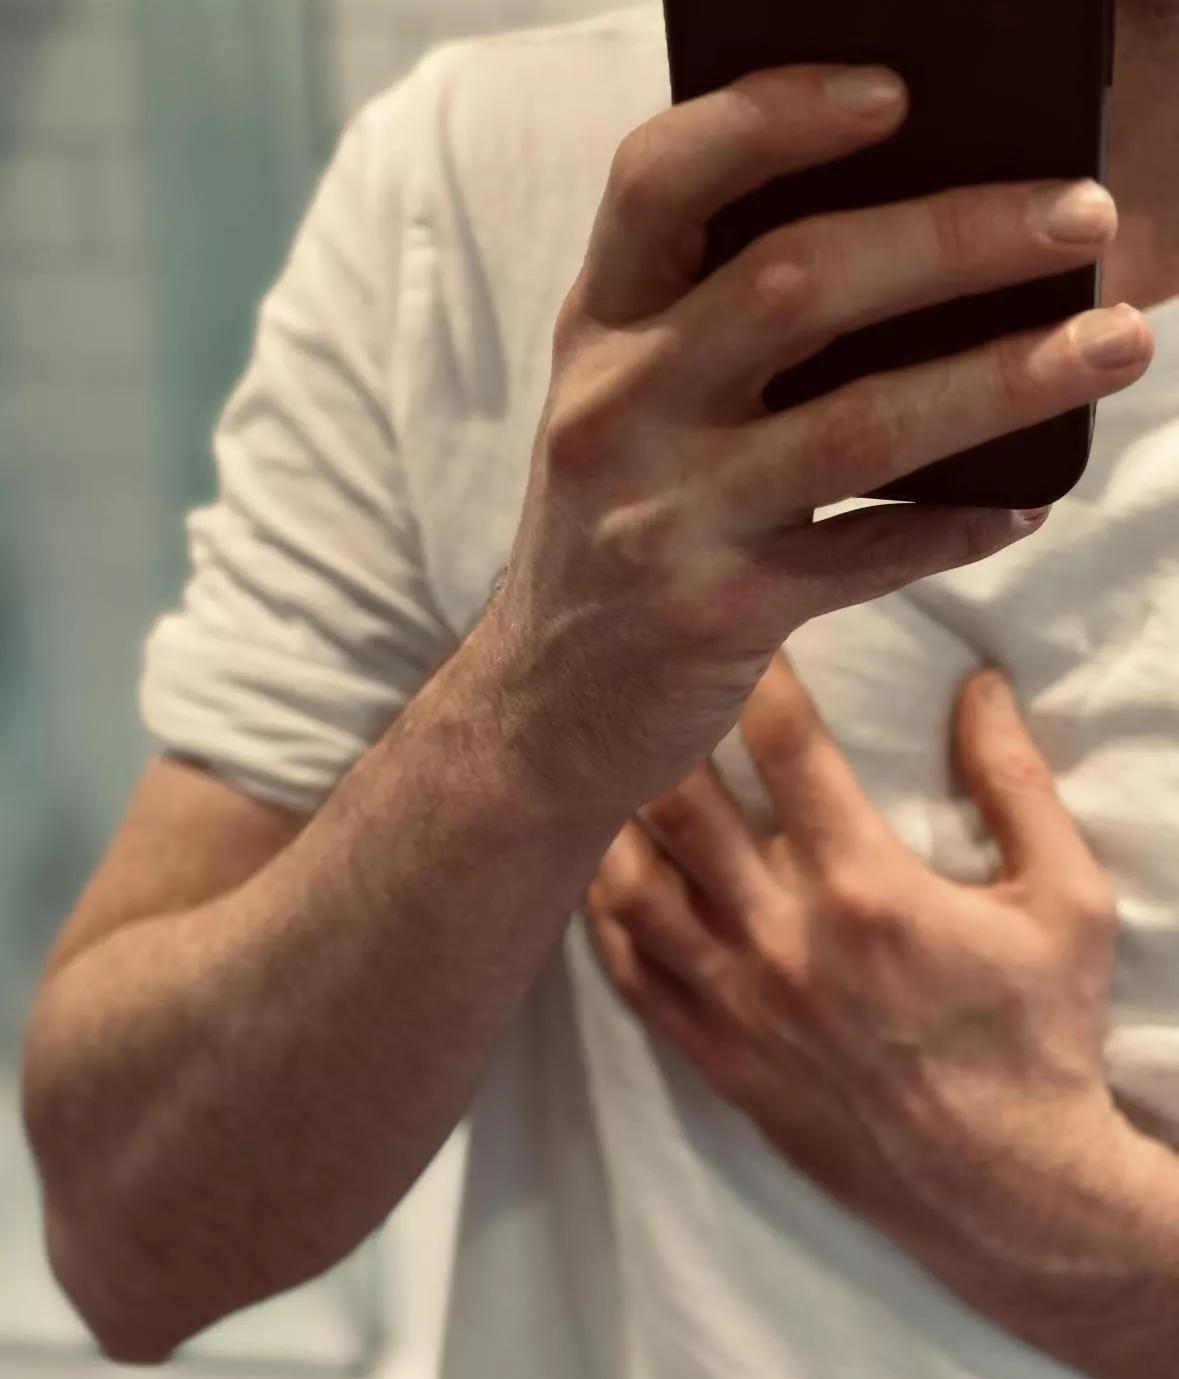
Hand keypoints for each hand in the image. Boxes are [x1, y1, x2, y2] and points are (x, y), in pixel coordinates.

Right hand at [490, 63, 1149, 813]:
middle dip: (956, 236)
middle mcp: (617, 411)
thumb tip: (911, 251)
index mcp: (599, 334)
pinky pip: (869, 556)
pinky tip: (1026, 505)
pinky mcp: (716, 615)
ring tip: (1115, 343)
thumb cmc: (609, 534)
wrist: (544, 707)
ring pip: (859, 424)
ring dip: (1006, 377)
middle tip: (1081, 215)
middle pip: (794, 283)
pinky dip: (962, 526)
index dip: (772, 114)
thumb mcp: (621, 411)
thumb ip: (709, 330)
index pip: (658, 179)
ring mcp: (663, 518)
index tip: (894, 93)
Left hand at [586, 653, 1122, 1269]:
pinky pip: (635, 976)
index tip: (731, 627)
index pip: (787, 745)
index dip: (753, 671)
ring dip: (612, 818)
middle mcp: (785, 938)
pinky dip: (607, 917)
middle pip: (684, 804)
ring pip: (636, 887)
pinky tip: (601, 875)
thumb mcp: (1064, 904)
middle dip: (658, 730)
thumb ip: (1018, 787)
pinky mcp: (720, 1059)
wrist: (1008, 1190)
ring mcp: (741, 1004)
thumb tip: (984, 686)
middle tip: (641, 683)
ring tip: (603, 767)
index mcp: (867, 888)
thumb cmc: (1041, 1040)